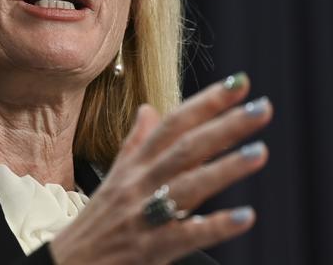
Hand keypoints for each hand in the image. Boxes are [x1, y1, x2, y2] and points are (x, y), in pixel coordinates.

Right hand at [50, 74, 271, 264]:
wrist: (71, 260)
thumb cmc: (99, 217)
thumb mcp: (114, 174)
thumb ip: (135, 142)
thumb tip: (148, 109)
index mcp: (135, 164)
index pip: (172, 124)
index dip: (205, 103)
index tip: (237, 84)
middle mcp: (140, 183)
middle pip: (185, 148)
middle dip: (224, 126)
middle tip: (261, 108)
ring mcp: (145, 214)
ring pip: (188, 185)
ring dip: (225, 168)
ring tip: (259, 152)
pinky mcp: (151, 248)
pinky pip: (186, 234)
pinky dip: (215, 226)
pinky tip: (245, 216)